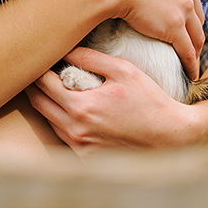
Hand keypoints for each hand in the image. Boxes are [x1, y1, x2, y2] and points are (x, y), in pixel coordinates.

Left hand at [25, 47, 207, 154]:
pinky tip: (69, 109)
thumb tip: (66, 48)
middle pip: (38, 103)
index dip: (38, 68)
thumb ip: (91, 57)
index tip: (40, 57)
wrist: (172, 137)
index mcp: (81, 107)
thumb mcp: (123, 70)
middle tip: (38, 69)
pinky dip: (60, 120)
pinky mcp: (86, 158)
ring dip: (47, 103)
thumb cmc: (150, 100)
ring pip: (48, 120)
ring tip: (52, 86)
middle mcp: (75, 130)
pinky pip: (62, 136)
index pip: (43, 84)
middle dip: (35, 85)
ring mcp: (79, 147)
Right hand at [75, 0, 203, 78]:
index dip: (187, 6)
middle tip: (189, 40)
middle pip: (197, 13)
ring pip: (196, 34)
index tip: (182, 16)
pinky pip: (187, 50)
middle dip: (194, 28)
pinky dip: (191, 63)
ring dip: (196, 48)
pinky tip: (190, 72)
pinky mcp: (174, 28)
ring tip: (192, 59)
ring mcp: (183, 8)